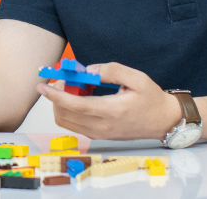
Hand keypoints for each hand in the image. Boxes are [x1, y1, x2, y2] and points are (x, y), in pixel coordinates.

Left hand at [37, 62, 181, 139]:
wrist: (163, 121)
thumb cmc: (152, 99)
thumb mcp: (137, 78)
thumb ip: (112, 70)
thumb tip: (89, 70)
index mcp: (111, 111)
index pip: (75, 105)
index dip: (55, 95)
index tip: (43, 85)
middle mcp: (102, 126)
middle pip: (64, 114)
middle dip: (56, 96)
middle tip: (63, 79)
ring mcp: (99, 133)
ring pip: (66, 121)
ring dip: (61, 104)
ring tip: (73, 87)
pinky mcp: (99, 135)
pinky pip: (75, 124)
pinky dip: (70, 110)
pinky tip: (81, 96)